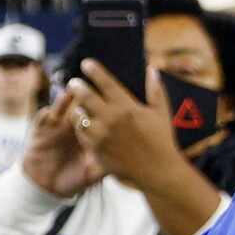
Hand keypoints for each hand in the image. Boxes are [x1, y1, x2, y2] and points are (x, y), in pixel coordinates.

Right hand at [19, 97, 103, 200]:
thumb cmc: (73, 178)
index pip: (96, 113)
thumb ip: (106, 165)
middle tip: (87, 90)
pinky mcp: (39, 132)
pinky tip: (49, 113)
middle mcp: (72, 125)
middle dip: (82, 95)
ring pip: (60, 107)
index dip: (101, 104)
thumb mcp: (93, 173)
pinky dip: (45, 115)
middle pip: (79, 103)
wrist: (46, 185)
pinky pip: (41, 119)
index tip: (109, 101)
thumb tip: (124, 162)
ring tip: (68, 94)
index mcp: (88, 132)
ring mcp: (55, 126)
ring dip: (63, 100)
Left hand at [62, 60, 179, 189]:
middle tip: (73, 82)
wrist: (157, 171)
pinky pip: (81, 135)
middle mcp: (111, 119)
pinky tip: (83, 125)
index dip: (95, 71)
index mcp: (127, 107)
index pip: (106, 83)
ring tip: (78, 106)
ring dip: (78, 109)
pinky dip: (80, 127)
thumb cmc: (161, 141)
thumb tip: (152, 68)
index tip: (86, 63)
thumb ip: (155, 90)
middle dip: (77, 87)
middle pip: (86, 97)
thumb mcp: (161, 113)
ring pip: (79, 116)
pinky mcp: (96, 150)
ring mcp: (101, 136)